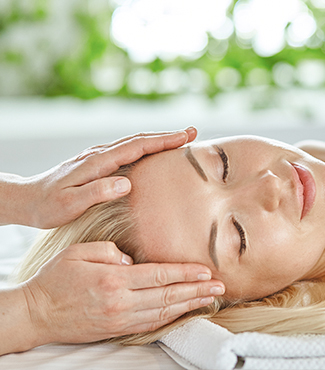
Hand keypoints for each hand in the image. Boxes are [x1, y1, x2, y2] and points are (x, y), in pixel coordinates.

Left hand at [19, 128, 196, 228]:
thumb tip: (127, 183)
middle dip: (167, 136)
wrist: (26, 200)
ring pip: (133, 143)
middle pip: (139, 139)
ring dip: (158, 139)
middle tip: (193, 133)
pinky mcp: (96, 163)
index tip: (186, 137)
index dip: (163, 141)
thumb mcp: (70, 205)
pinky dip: (145, 147)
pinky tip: (153, 152)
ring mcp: (97, 157)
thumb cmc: (48, 207)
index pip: (137, 146)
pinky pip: (126, 150)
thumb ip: (97, 192)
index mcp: (97, 162)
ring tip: (180, 140)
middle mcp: (99, 154)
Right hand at [21, 241, 224, 346]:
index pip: (159, 275)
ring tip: (210, 298)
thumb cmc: (55, 279)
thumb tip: (132, 260)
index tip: (205, 271)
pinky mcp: (117, 329)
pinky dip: (171, 317)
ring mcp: (120, 319)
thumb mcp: (78, 252)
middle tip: (219, 286)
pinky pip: (151, 324)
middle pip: (168, 296)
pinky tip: (184, 310)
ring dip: (189, 305)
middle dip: (197, 290)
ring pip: (163, 312)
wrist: (36, 314)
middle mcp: (121, 302)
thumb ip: (109, 252)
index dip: (185, 273)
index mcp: (113, 280)